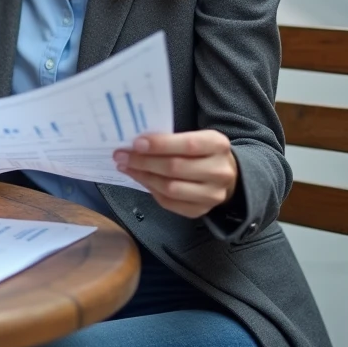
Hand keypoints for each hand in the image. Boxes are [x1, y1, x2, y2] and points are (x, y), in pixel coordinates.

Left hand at [114, 131, 237, 218]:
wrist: (225, 175)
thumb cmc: (203, 151)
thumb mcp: (196, 137)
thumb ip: (172, 139)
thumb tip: (137, 143)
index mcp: (218, 145)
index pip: (188, 145)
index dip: (160, 145)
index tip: (136, 143)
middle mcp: (219, 171)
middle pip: (175, 168)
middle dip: (144, 161)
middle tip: (122, 156)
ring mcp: (212, 195)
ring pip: (170, 188)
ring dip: (143, 177)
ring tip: (126, 167)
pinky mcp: (201, 210)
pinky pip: (169, 203)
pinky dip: (151, 190)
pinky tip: (140, 179)